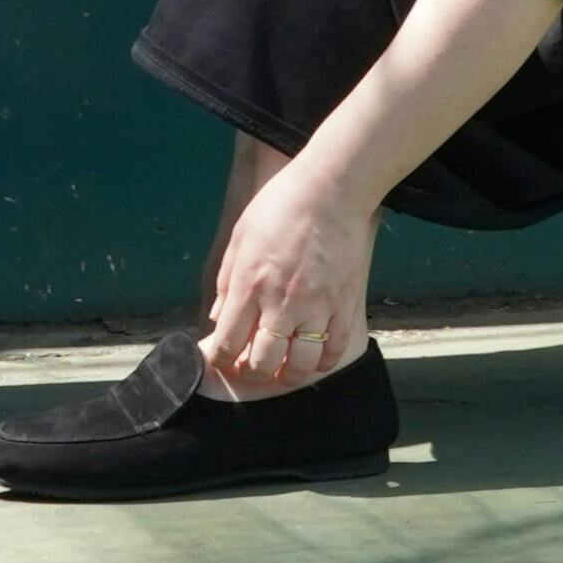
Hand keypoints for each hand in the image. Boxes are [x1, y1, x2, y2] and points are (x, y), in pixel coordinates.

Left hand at [201, 160, 373, 396]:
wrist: (331, 189)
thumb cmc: (280, 206)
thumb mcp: (240, 237)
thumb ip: (225, 281)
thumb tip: (218, 317)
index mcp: (249, 285)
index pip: (228, 343)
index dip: (222, 360)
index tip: (225, 358)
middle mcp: (280, 303)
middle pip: (263, 363)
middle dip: (253, 372)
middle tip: (255, 364)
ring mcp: (316, 307)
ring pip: (300, 365)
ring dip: (288, 373)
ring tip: (284, 366)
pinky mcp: (344, 305)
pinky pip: (334, 350)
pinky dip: (322, 362)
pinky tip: (314, 355)